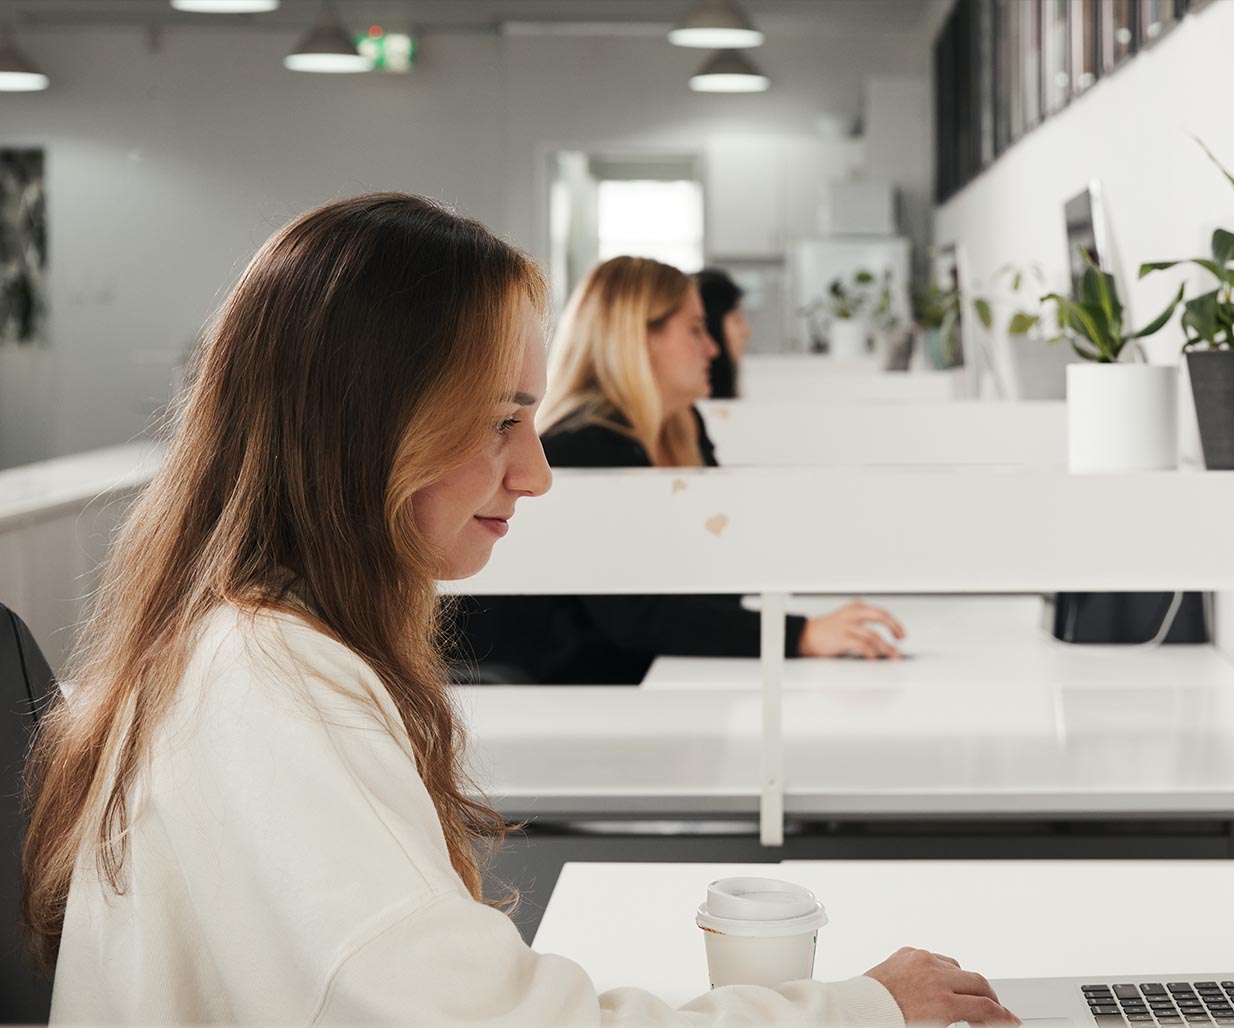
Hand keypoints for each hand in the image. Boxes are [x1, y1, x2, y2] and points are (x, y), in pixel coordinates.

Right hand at [798, 600, 904, 658]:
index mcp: (854, 607)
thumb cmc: (827, 631)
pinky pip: (862, 645)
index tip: (901, 633)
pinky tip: (875, 657)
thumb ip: (863, 623)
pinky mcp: (841, 638)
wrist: (805, 636)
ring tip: (893, 655)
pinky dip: (871, 652)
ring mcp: (846, 625)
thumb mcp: (846, 620)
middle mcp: (852, 614)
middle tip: (901, 639)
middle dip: (894, 627)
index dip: (894, 623)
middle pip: (880, 616)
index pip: (880, 612)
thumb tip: (883, 638)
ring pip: (873, 635)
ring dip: (887, 647)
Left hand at [865, 947, 1020, 1025]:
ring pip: (957, 967)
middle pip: (978, 982)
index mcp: (941, 1001)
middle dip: (990, 997)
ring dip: (965, 982)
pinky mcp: (907, 952)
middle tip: (995, 1009)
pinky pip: (934, 958)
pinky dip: (942, 970)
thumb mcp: (932, 1026)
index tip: (1010, 1020)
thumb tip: (975, 1015)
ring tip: (965, 997)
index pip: (985, 1007)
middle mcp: (933, 976)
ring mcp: (920, 961)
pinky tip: (941, 982)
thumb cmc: (888, 1022)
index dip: (1003, 1016)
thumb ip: (958, 1016)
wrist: (856, 1010)